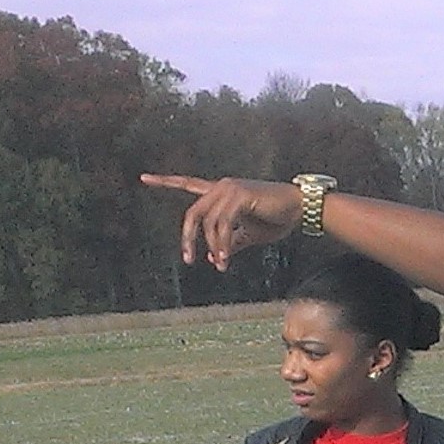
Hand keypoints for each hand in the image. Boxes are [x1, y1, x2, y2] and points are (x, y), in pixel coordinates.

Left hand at [142, 174, 303, 269]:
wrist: (300, 208)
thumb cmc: (277, 218)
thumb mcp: (250, 234)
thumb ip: (231, 241)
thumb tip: (215, 256)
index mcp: (221, 192)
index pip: (188, 184)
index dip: (165, 182)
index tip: (144, 178)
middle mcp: (221, 187)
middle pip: (192, 213)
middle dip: (187, 238)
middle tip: (187, 260)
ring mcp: (230, 189)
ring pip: (208, 223)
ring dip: (212, 248)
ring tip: (221, 265)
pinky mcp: (240, 196)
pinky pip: (222, 225)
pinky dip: (222, 244)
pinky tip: (225, 258)